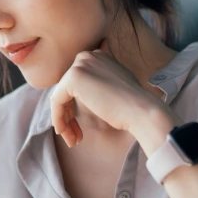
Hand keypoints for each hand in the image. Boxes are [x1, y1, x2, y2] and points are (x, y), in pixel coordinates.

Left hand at [50, 39, 168, 146]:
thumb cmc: (130, 105)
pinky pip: (56, 101)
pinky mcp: (73, 78)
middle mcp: (87, 56)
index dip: (74, 108)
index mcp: (97, 57)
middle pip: (66, 91)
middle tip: (75, 138)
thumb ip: (99, 84)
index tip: (79, 128)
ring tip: (73, 141)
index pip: (76, 85)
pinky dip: (58, 118)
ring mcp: (79, 65)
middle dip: (69, 116)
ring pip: (60, 97)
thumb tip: (86, 92)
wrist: (140, 110)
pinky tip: (64, 133)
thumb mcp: (114, 87)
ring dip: (64, 121)